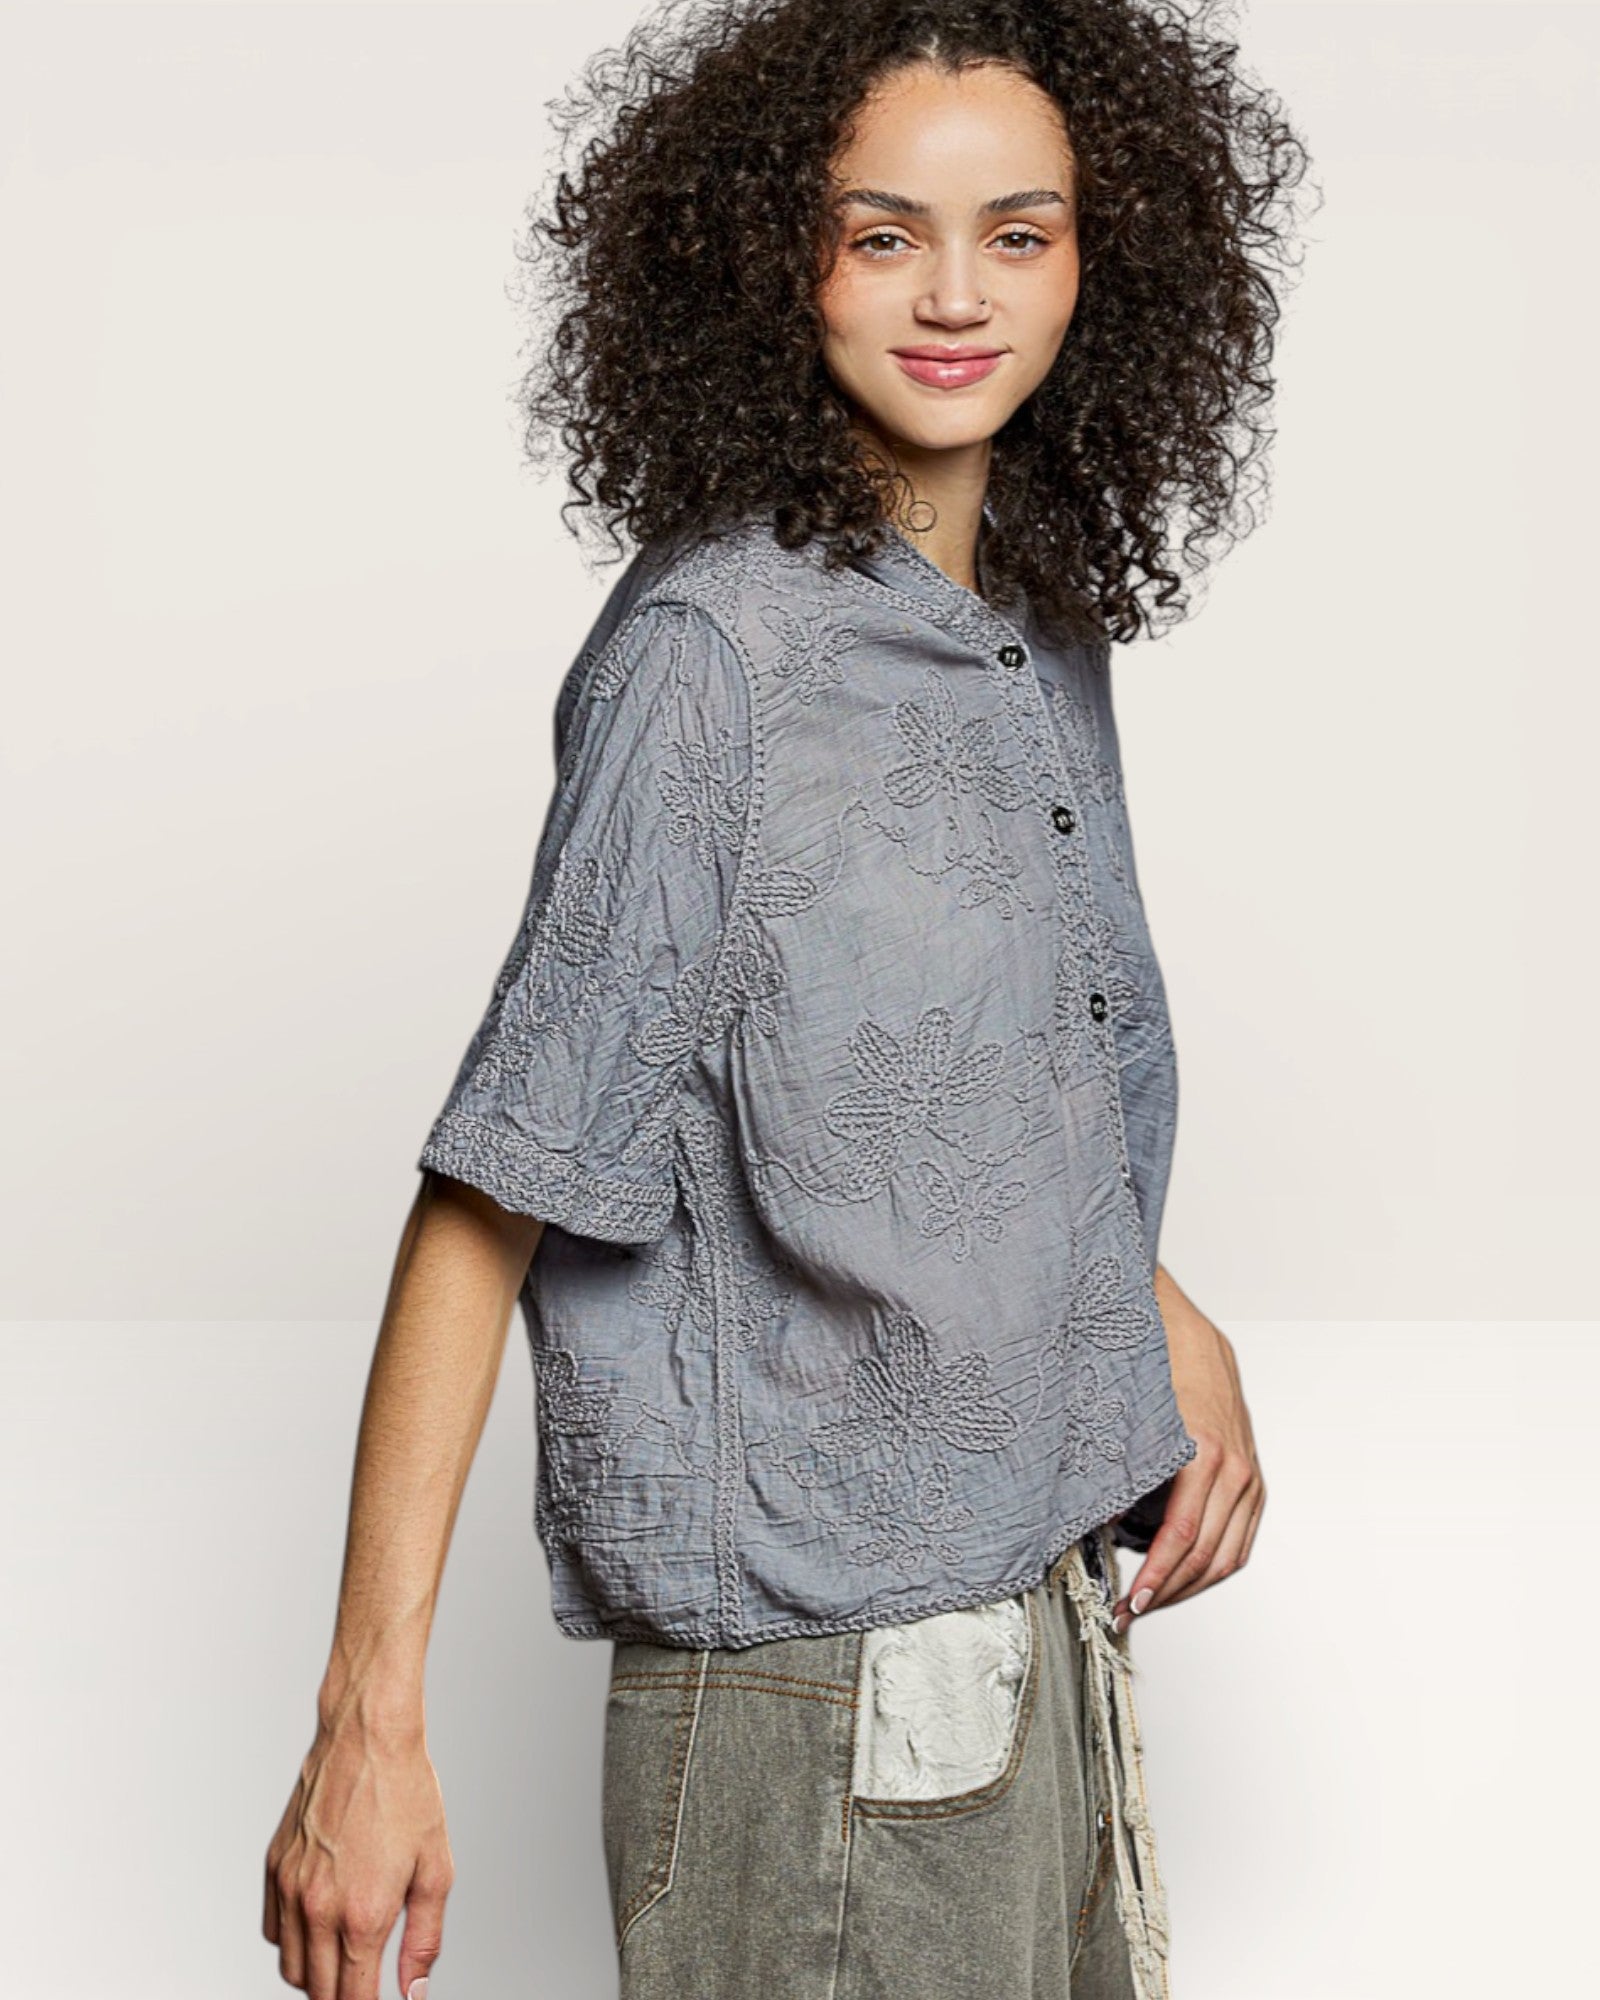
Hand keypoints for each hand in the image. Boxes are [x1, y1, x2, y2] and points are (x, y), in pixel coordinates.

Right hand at [263, 1703, 453, 1999]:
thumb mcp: (436, 1869)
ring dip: (315, 1976)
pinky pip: (273, 1931)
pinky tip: (319, 1925)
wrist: (368, 1736)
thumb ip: (424, 1939)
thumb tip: (413, 1991)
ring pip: (290, 1968)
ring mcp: (290, 1888)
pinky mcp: (273, 1867)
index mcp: (363, 1915)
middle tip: (365, 1984)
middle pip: (319, 1992)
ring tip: (346, 1958)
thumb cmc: (407, 1794)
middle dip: (342, 1997)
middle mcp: (318, 1908)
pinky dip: (292, 1941)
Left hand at [1111, 1267, 1264, 1631]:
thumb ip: (1113, 1470)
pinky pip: (1241, 1539)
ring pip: (1228, 1556)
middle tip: (1128, 1612)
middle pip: (1206, 1556)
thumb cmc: (1152, 1367)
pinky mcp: (1253, 1479)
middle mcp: (1236, 1468)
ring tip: (1150, 1601)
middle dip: (1166, 1592)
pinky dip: (1212, 1564)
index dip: (1154, 1577)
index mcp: (1204, 1453)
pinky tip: (1181, 1575)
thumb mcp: (1125, 1416)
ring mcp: (1250, 1475)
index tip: (1128, 1602)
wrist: (1188, 1329)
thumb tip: (1094, 1523)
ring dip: (1189, 1586)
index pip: (1180, 1537)